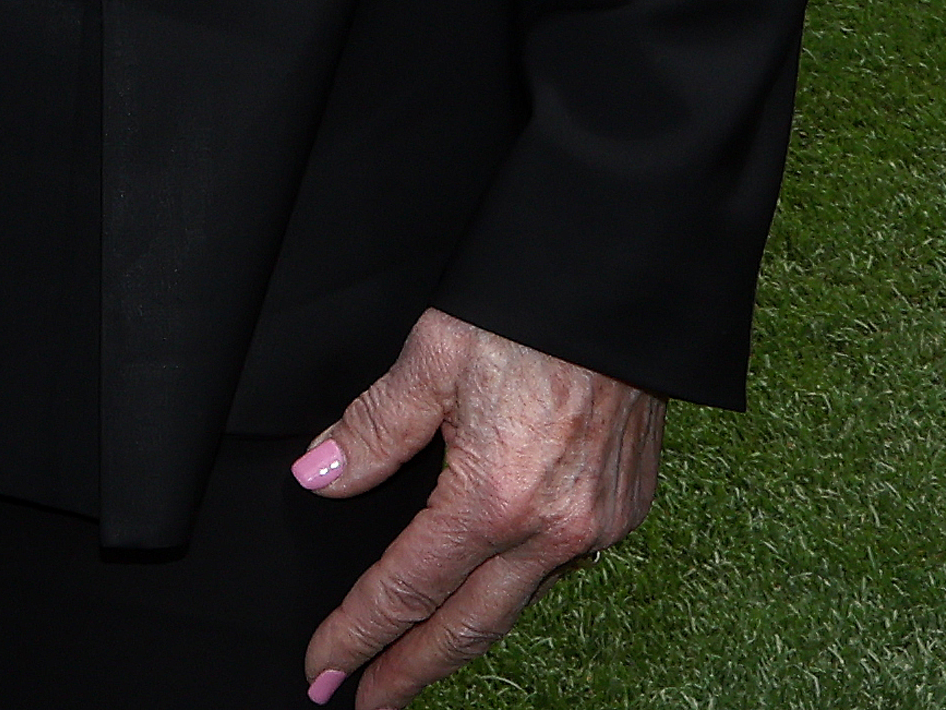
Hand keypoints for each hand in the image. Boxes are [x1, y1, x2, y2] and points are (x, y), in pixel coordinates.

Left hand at [294, 310, 658, 702]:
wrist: (627, 277)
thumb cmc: (531, 305)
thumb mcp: (432, 356)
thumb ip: (373, 429)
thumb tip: (318, 477)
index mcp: (494, 497)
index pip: (406, 590)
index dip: (358, 633)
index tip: (323, 668)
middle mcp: (552, 529)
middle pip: (466, 629)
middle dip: (410, 673)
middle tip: (367, 702)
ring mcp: (596, 525)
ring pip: (516, 602)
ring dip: (464, 634)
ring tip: (419, 656)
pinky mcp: (625, 509)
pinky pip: (560, 567)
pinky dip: (517, 584)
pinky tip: (488, 584)